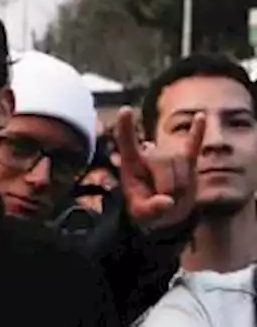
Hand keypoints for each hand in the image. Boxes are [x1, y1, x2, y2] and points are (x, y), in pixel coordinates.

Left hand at [112, 106, 203, 230]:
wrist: (165, 214)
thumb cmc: (147, 209)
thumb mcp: (142, 215)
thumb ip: (151, 209)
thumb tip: (167, 202)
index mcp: (131, 163)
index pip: (127, 142)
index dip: (126, 127)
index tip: (125, 110)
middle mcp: (150, 155)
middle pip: (163, 161)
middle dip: (167, 184)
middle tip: (165, 201)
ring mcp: (169, 156)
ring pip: (181, 163)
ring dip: (182, 184)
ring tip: (174, 195)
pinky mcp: (187, 160)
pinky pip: (193, 145)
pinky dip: (197, 133)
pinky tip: (201, 117)